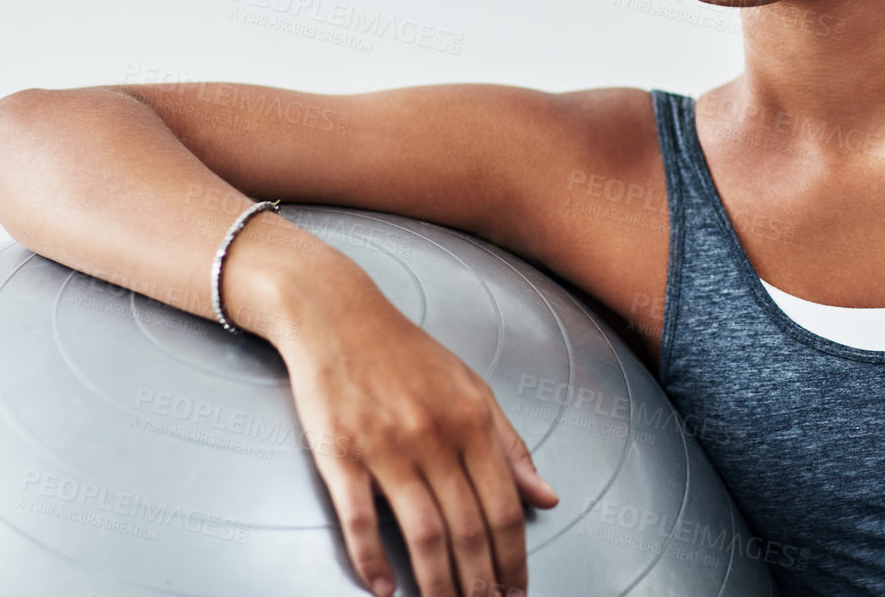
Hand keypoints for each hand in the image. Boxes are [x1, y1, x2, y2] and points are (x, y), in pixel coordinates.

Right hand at [278, 284, 559, 596]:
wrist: (336, 315)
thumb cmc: (406, 353)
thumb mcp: (471, 388)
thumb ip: (510, 445)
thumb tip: (548, 495)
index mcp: (472, 420)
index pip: (504, 505)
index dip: (514, 557)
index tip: (517, 591)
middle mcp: (435, 435)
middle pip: (467, 527)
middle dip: (481, 582)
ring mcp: (386, 446)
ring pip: (422, 532)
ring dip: (438, 583)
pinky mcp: (339, 453)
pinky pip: (359, 520)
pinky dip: (372, 560)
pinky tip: (384, 589)